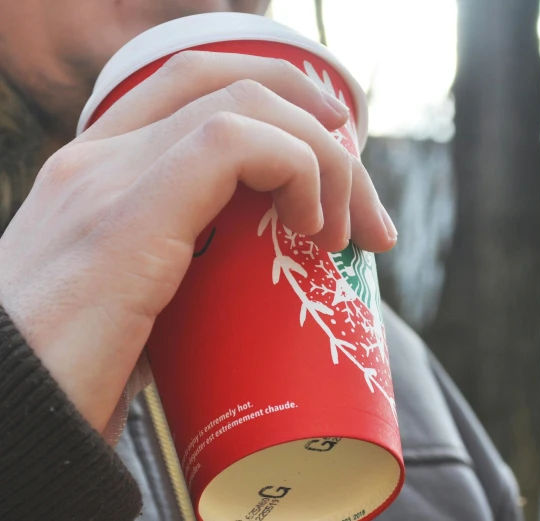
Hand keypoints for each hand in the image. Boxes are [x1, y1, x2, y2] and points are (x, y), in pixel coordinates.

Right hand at [0, 51, 396, 440]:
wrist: (5, 432)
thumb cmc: (67, 382)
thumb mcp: (131, 308)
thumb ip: (179, 279)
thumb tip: (251, 295)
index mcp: (99, 175)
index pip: (197, 88)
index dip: (281, 105)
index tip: (336, 165)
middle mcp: (97, 158)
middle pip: (234, 85)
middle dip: (323, 134)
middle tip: (368, 215)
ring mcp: (105, 178)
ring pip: (247, 104)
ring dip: (325, 159)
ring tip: (348, 234)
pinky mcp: (124, 216)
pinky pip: (234, 142)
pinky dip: (297, 169)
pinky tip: (312, 227)